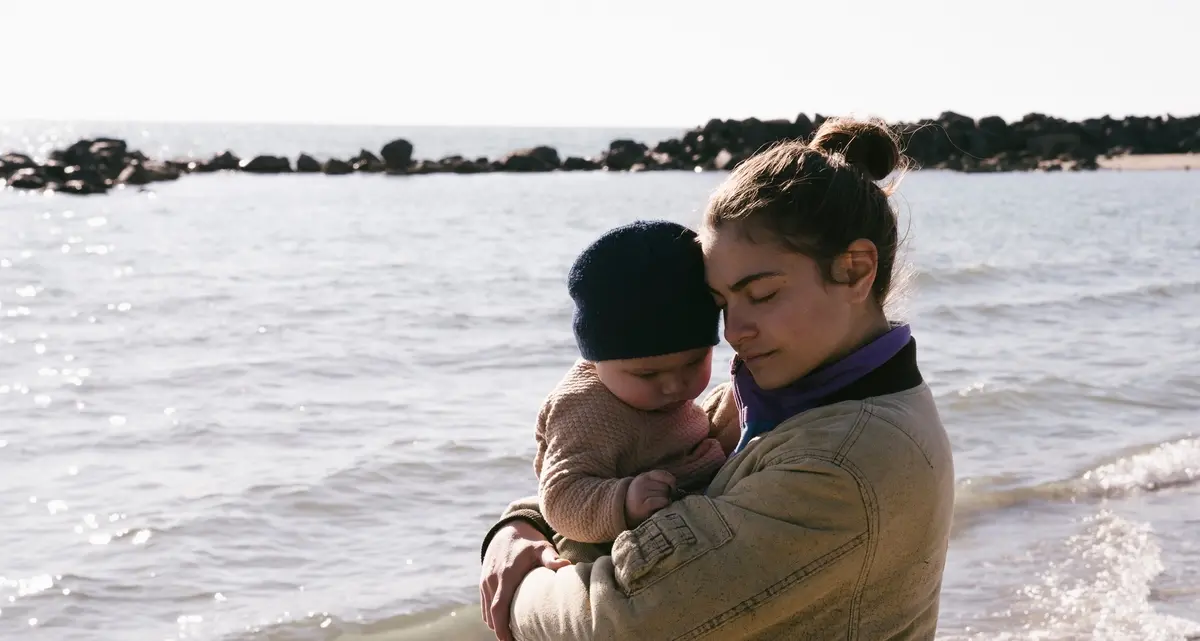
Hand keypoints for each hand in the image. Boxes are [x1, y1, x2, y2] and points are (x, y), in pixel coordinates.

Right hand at [480, 520, 570, 640]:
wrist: (508, 529)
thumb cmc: (529, 541)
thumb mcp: (542, 547)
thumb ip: (551, 558)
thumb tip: (566, 565)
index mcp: (505, 575)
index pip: (498, 608)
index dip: (502, 628)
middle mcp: (492, 580)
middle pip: (492, 615)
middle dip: (501, 631)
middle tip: (516, 640)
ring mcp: (485, 581)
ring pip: (486, 612)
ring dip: (496, 624)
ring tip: (513, 633)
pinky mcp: (483, 581)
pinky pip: (484, 604)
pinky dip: (492, 615)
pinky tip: (505, 620)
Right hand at [624, 469, 676, 526]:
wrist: (625, 512)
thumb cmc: (641, 499)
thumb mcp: (647, 485)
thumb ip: (659, 481)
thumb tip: (675, 487)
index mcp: (644, 476)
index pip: (662, 474)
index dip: (671, 481)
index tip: (673, 488)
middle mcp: (641, 483)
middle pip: (665, 486)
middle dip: (667, 494)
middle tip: (660, 499)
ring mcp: (640, 494)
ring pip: (664, 495)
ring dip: (665, 501)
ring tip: (657, 505)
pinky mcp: (642, 506)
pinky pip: (660, 501)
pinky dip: (663, 504)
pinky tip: (659, 507)